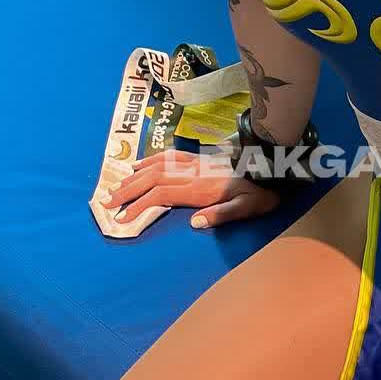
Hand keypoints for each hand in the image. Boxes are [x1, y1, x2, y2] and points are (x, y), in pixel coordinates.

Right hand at [100, 148, 280, 229]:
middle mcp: (192, 173)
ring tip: (115, 186)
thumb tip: (194, 223)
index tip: (122, 218)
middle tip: (106, 202)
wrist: (274, 166)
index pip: (161, 196)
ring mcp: (194, 164)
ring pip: (156, 166)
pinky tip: (139, 164)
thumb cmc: (262, 192)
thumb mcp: (248, 208)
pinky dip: (150, 160)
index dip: (139, 206)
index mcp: (200, 188)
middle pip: (152, 179)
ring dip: (133, 176)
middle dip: (127, 191)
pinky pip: (168, 156)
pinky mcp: (198, 159)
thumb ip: (222, 215)